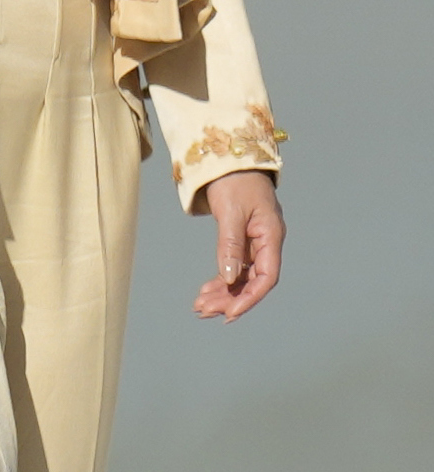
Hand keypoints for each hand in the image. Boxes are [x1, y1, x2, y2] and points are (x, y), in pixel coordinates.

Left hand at [193, 170, 283, 321]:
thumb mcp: (231, 212)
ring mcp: (255, 242)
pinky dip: (221, 279)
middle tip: (204, 311)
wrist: (229, 158)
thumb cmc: (235, 180)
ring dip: (223, 293)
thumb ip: (230, 245)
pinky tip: (206, 290)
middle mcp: (266, 242)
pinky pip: (235, 266)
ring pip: (242, 276)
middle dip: (230, 298)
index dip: (250, 297)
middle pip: (252, 281)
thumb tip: (229, 277)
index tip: (230, 313)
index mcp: (271, 236)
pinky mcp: (242, 239)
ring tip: (200, 306)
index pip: (267, 277)